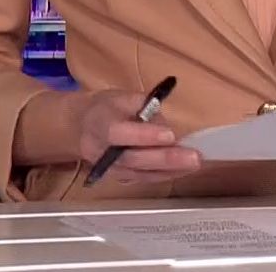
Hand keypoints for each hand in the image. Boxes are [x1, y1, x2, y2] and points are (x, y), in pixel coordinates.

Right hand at [77, 89, 202, 184]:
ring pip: (141, 173)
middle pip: (135, 159)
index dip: (145, 135)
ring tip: (194, 164)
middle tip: (193, 158)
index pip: (121, 133)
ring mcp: (111, 170)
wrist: (81, 128)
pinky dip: (165, 175)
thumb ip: (141, 107)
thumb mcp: (120, 96)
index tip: (170, 135)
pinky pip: (144, 178)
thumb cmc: (104, 108)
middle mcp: (104, 154)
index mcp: (100, 126)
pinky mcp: (120, 178)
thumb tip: (163, 123)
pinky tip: (184, 170)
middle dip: (166, 159)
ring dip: (170, 170)